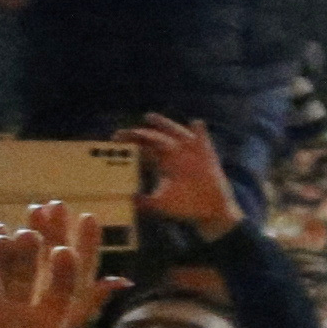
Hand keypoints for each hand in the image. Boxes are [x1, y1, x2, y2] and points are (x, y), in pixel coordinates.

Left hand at [126, 114, 239, 233]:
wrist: (210, 210)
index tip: (116, 139)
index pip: (144, 147)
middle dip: (140, 133)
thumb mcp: (161, 204)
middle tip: (125, 132)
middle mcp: (176, 155)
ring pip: (176, 133)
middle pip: (156, 137)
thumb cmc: (186, 206)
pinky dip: (201, 131)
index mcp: (164, 163)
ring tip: (149, 117)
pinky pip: (203, 139)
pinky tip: (196, 123)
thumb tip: (128, 200)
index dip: (131, 142)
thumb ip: (144, 201)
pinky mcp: (206, 155)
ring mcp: (191, 153)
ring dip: (164, 125)